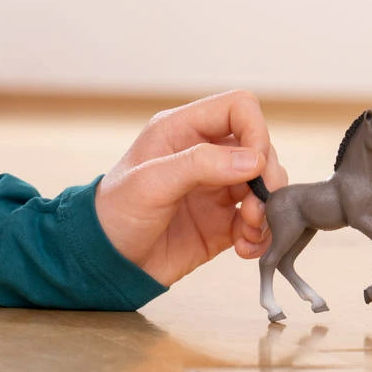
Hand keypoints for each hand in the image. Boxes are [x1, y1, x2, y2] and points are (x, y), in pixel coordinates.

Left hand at [95, 90, 287, 286]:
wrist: (104, 263)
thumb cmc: (115, 214)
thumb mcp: (150, 183)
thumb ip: (200, 164)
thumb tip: (254, 160)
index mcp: (182, 130)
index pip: (239, 108)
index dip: (256, 131)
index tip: (256, 166)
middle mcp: (203, 154)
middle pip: (260, 148)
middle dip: (267, 178)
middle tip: (256, 209)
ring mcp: (215, 188)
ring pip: (264, 186)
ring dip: (267, 210)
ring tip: (249, 232)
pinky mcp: (222, 222)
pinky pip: (258, 221)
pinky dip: (261, 234)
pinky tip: (245, 248)